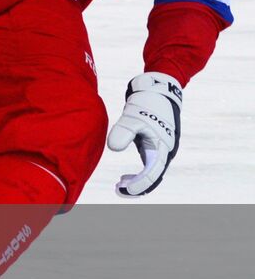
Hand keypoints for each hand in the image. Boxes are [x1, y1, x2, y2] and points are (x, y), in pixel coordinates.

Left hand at [106, 72, 181, 196]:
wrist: (159, 88)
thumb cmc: (147, 103)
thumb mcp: (133, 116)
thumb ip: (124, 131)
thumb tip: (113, 148)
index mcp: (162, 147)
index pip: (152, 174)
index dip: (138, 184)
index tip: (122, 188)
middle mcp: (165, 151)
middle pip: (154, 178)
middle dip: (138, 187)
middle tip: (118, 189)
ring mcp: (161, 148)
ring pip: (152, 173)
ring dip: (137, 181)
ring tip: (119, 185)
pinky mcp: (155, 144)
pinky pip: (149, 166)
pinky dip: (139, 174)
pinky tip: (125, 176)